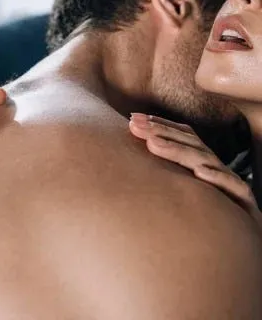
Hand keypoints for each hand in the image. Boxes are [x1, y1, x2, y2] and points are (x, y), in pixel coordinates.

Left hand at [129, 113, 258, 216]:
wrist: (243, 250)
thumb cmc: (209, 222)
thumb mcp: (185, 196)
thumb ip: (165, 179)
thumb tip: (125, 168)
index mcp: (203, 165)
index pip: (183, 137)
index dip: (160, 126)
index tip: (132, 120)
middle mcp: (217, 170)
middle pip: (191, 144)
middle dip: (161, 132)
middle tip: (134, 125)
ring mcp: (231, 185)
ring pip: (206, 161)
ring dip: (179, 151)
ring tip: (154, 143)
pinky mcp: (245, 204)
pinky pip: (233, 188)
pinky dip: (217, 178)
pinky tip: (199, 173)